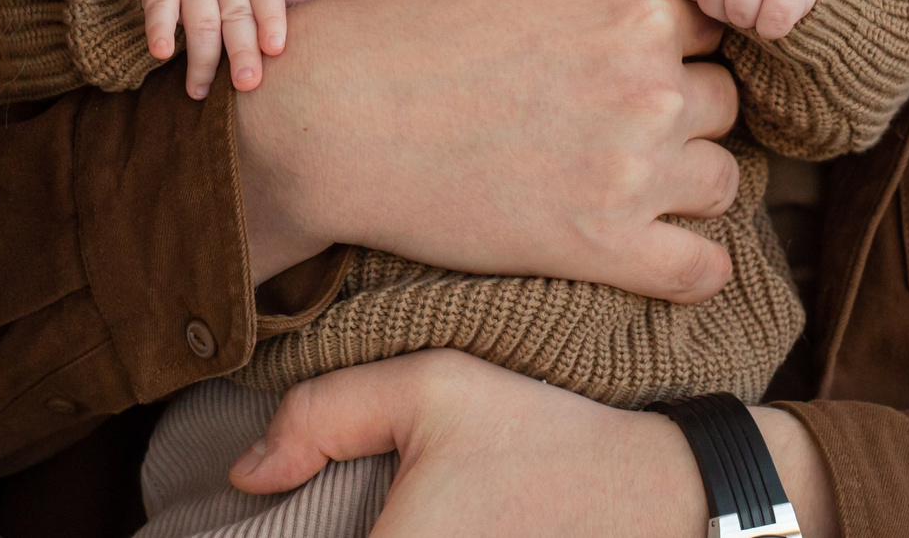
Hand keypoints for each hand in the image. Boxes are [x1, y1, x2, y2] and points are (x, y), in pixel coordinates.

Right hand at [144, 0, 315, 97]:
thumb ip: (286, 0)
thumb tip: (335, 27)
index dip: (273, 19)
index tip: (276, 50)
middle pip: (235, 12)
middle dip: (240, 51)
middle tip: (247, 85)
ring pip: (199, 18)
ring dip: (202, 59)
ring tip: (201, 92)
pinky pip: (157, 7)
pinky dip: (158, 30)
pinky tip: (163, 53)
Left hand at [230, 350, 834, 537]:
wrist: (662, 495)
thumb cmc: (546, 437)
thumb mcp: (436, 385)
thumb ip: (323, 414)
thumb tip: (246, 473)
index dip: (268, 537)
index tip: (252, 513)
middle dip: (309, 536)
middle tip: (320, 507)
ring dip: (354, 536)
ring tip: (366, 512)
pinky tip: (403, 522)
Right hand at [233, 0, 744, 301]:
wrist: (333, 118)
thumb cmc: (404, 4)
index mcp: (635, 9)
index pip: (711, 25)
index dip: (674, 34)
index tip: (627, 51)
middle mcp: (649, 89)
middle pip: (721, 101)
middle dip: (684, 101)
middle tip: (622, 110)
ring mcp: (630, 174)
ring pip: (720, 178)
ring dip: (689, 173)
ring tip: (635, 169)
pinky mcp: (602, 248)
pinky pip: (701, 267)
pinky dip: (697, 259)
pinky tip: (664, 243)